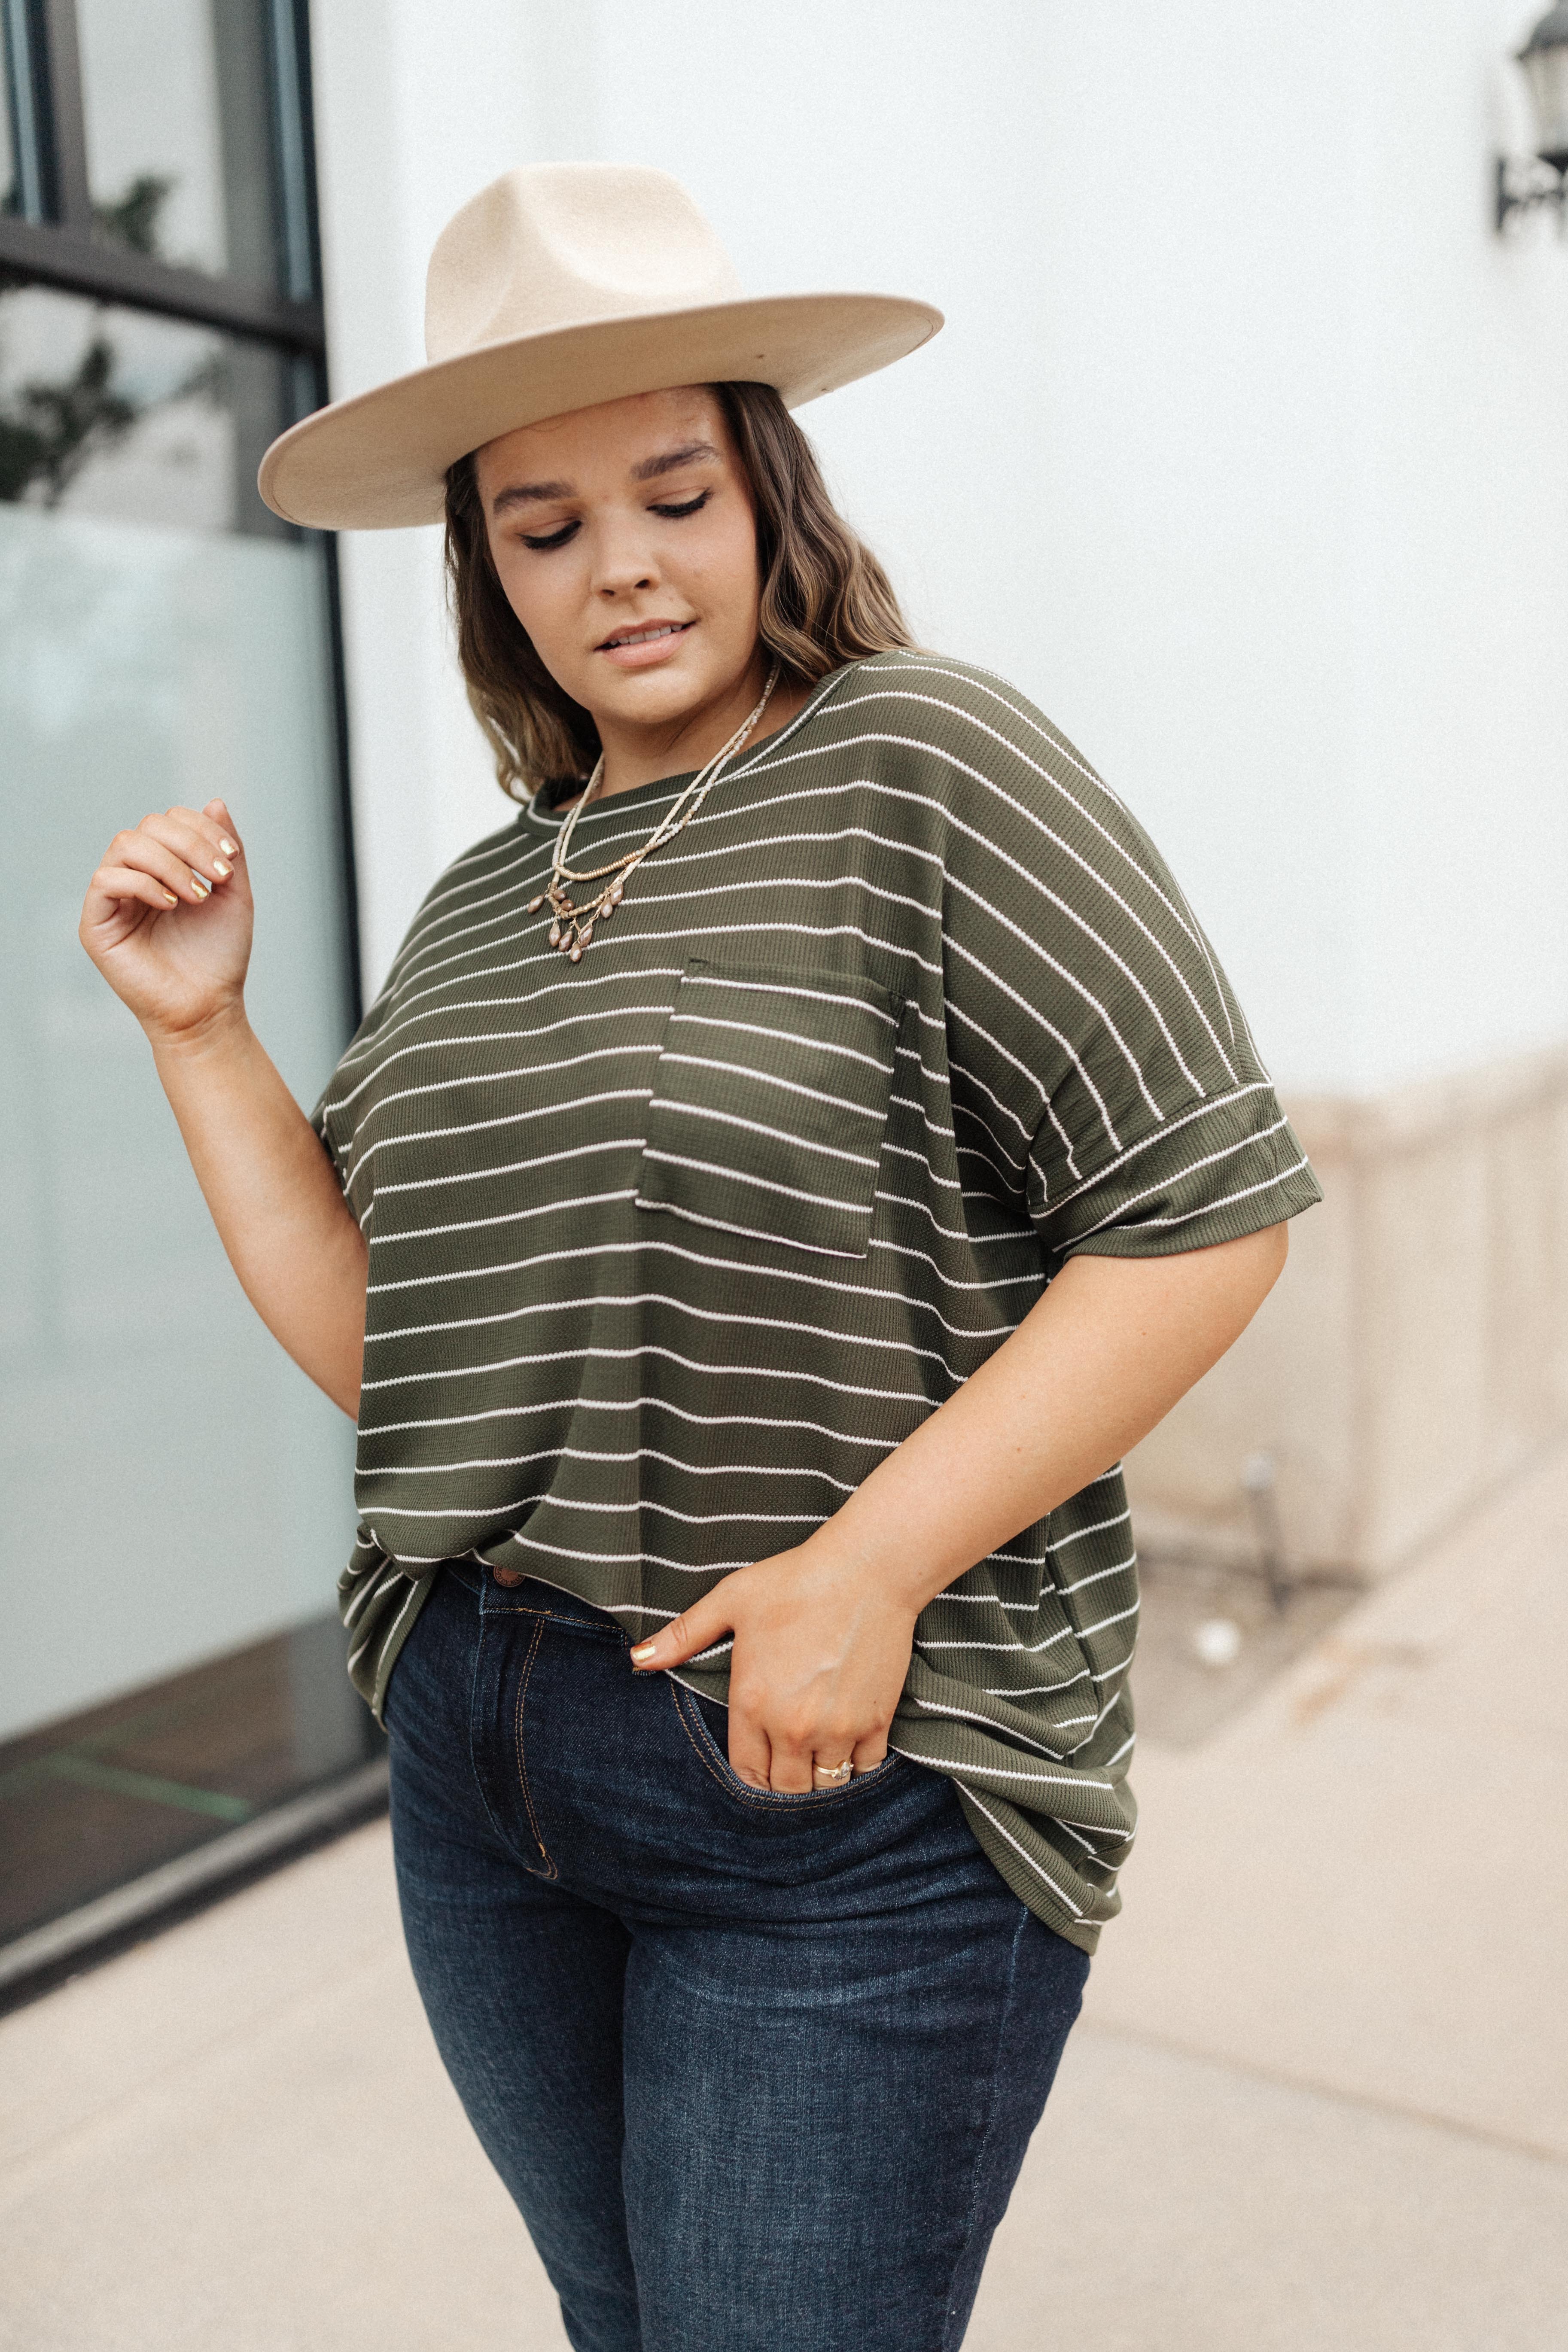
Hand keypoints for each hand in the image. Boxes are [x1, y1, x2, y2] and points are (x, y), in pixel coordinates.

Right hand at [79, 800, 250, 1045]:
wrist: (208, 1007)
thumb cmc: (219, 957)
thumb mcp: (234, 896)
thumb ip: (226, 849)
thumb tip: (215, 801)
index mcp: (165, 867)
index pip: (169, 821)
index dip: (201, 829)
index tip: (230, 861)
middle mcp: (135, 876)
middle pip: (147, 826)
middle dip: (189, 844)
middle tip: (217, 878)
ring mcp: (114, 898)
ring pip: (125, 844)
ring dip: (169, 863)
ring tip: (196, 897)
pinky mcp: (97, 922)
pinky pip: (107, 879)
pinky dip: (143, 883)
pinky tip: (171, 905)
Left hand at [630, 1539, 917, 1791]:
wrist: (867, 1568)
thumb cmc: (796, 1580)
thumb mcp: (731, 1600)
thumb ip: (683, 1635)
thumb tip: (636, 1659)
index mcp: (752, 1703)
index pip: (746, 1773)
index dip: (750, 1774)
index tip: (758, 1761)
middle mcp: (792, 1726)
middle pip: (786, 1789)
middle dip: (783, 1781)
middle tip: (787, 1759)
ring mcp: (838, 1727)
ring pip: (825, 1784)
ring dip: (819, 1775)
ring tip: (817, 1752)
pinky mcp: (876, 1719)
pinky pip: (866, 1767)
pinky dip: (857, 1763)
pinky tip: (849, 1741)